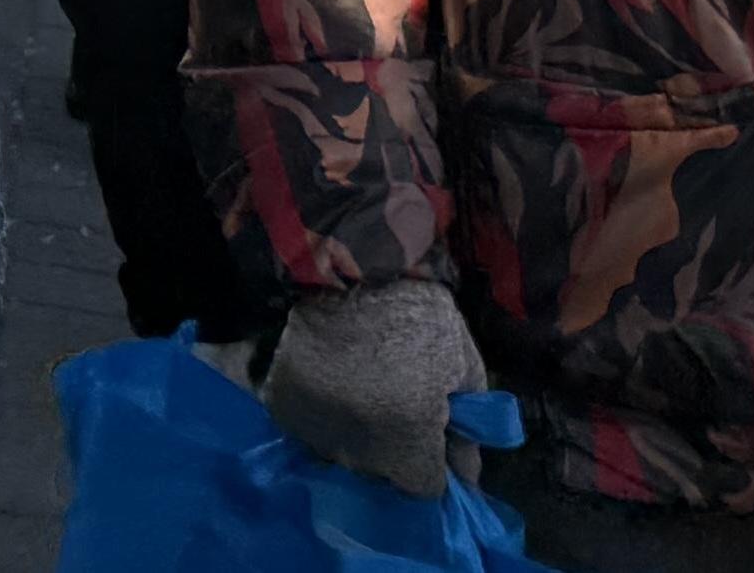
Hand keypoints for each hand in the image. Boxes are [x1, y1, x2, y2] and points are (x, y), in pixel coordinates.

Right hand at [257, 281, 482, 498]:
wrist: (338, 266)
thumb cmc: (411, 312)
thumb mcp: (461, 359)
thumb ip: (469, 421)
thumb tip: (468, 468)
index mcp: (408, 448)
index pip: (428, 487)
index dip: (438, 462)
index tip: (438, 435)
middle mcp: (359, 455)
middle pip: (385, 473)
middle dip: (399, 447)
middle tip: (403, 400)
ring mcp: (315, 434)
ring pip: (346, 452)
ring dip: (360, 431)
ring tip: (366, 385)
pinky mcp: (283, 410)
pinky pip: (311, 427)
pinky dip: (324, 412)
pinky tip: (334, 378)